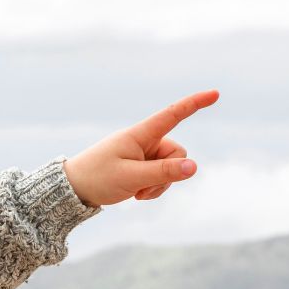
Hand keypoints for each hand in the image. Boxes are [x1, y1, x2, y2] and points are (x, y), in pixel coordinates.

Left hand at [61, 89, 219, 207]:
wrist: (73, 190)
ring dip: (158, 185)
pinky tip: (134, 194)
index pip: (172, 115)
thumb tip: (194, 167)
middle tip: (142, 188)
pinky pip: (161, 178)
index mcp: (139, 135)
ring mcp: (143, 154)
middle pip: (177, 153)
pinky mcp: (140, 167)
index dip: (194, 104)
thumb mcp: (131, 178)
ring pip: (171, 169)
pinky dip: (152, 188)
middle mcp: (144, 141)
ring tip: (135, 192)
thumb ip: (163, 173)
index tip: (215, 94)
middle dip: (168, 174)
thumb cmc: (97, 179)